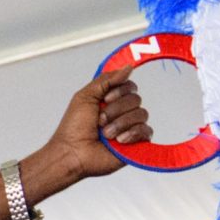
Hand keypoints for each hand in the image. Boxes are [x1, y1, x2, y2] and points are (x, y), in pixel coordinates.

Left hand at [43, 67, 151, 182]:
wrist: (72, 152)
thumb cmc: (74, 128)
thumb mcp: (86, 95)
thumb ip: (106, 79)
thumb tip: (128, 67)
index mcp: (111, 100)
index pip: (129, 86)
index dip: (119, 91)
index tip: (105, 100)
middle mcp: (122, 113)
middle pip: (136, 99)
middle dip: (116, 110)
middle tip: (100, 121)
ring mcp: (130, 128)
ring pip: (141, 114)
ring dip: (121, 123)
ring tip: (106, 134)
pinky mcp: (135, 144)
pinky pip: (146, 131)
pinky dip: (132, 133)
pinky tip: (119, 141)